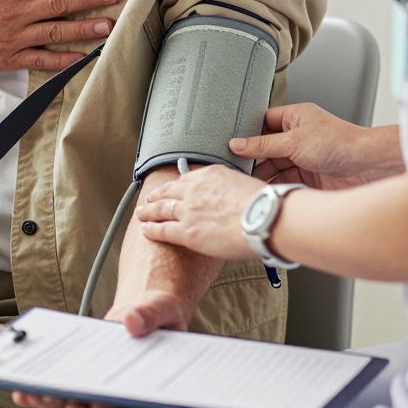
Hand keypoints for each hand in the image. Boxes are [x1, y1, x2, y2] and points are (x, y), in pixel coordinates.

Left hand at [9, 291, 185, 407]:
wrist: (148, 310)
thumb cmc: (158, 313)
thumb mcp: (161, 307)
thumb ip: (150, 314)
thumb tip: (131, 322)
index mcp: (148, 381)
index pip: (131, 403)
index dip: (114, 406)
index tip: (99, 401)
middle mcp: (124, 390)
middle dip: (82, 407)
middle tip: (65, 402)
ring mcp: (102, 388)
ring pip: (77, 405)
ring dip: (55, 403)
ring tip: (32, 395)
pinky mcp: (84, 381)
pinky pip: (64, 392)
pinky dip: (43, 394)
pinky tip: (24, 394)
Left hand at [136, 165, 262, 258]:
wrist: (265, 218)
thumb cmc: (265, 205)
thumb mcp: (247, 184)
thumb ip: (233, 190)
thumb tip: (235, 199)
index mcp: (211, 175)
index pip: (188, 178)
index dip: (177, 185)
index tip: (174, 187)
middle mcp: (195, 190)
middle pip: (169, 191)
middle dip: (157, 195)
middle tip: (150, 197)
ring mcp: (188, 210)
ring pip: (161, 209)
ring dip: (149, 211)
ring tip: (142, 212)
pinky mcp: (187, 231)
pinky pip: (163, 230)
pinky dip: (152, 229)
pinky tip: (146, 230)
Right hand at [230, 104, 398, 189]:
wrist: (367, 167)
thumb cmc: (340, 143)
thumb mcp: (293, 141)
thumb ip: (263, 145)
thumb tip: (238, 143)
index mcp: (295, 118)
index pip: (263, 122)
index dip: (247, 132)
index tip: (230, 143)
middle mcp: (298, 136)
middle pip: (266, 147)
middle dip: (252, 157)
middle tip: (233, 166)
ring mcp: (303, 158)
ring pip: (273, 166)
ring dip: (261, 174)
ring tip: (246, 182)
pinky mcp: (308, 177)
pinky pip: (284, 181)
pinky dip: (273, 185)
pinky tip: (263, 190)